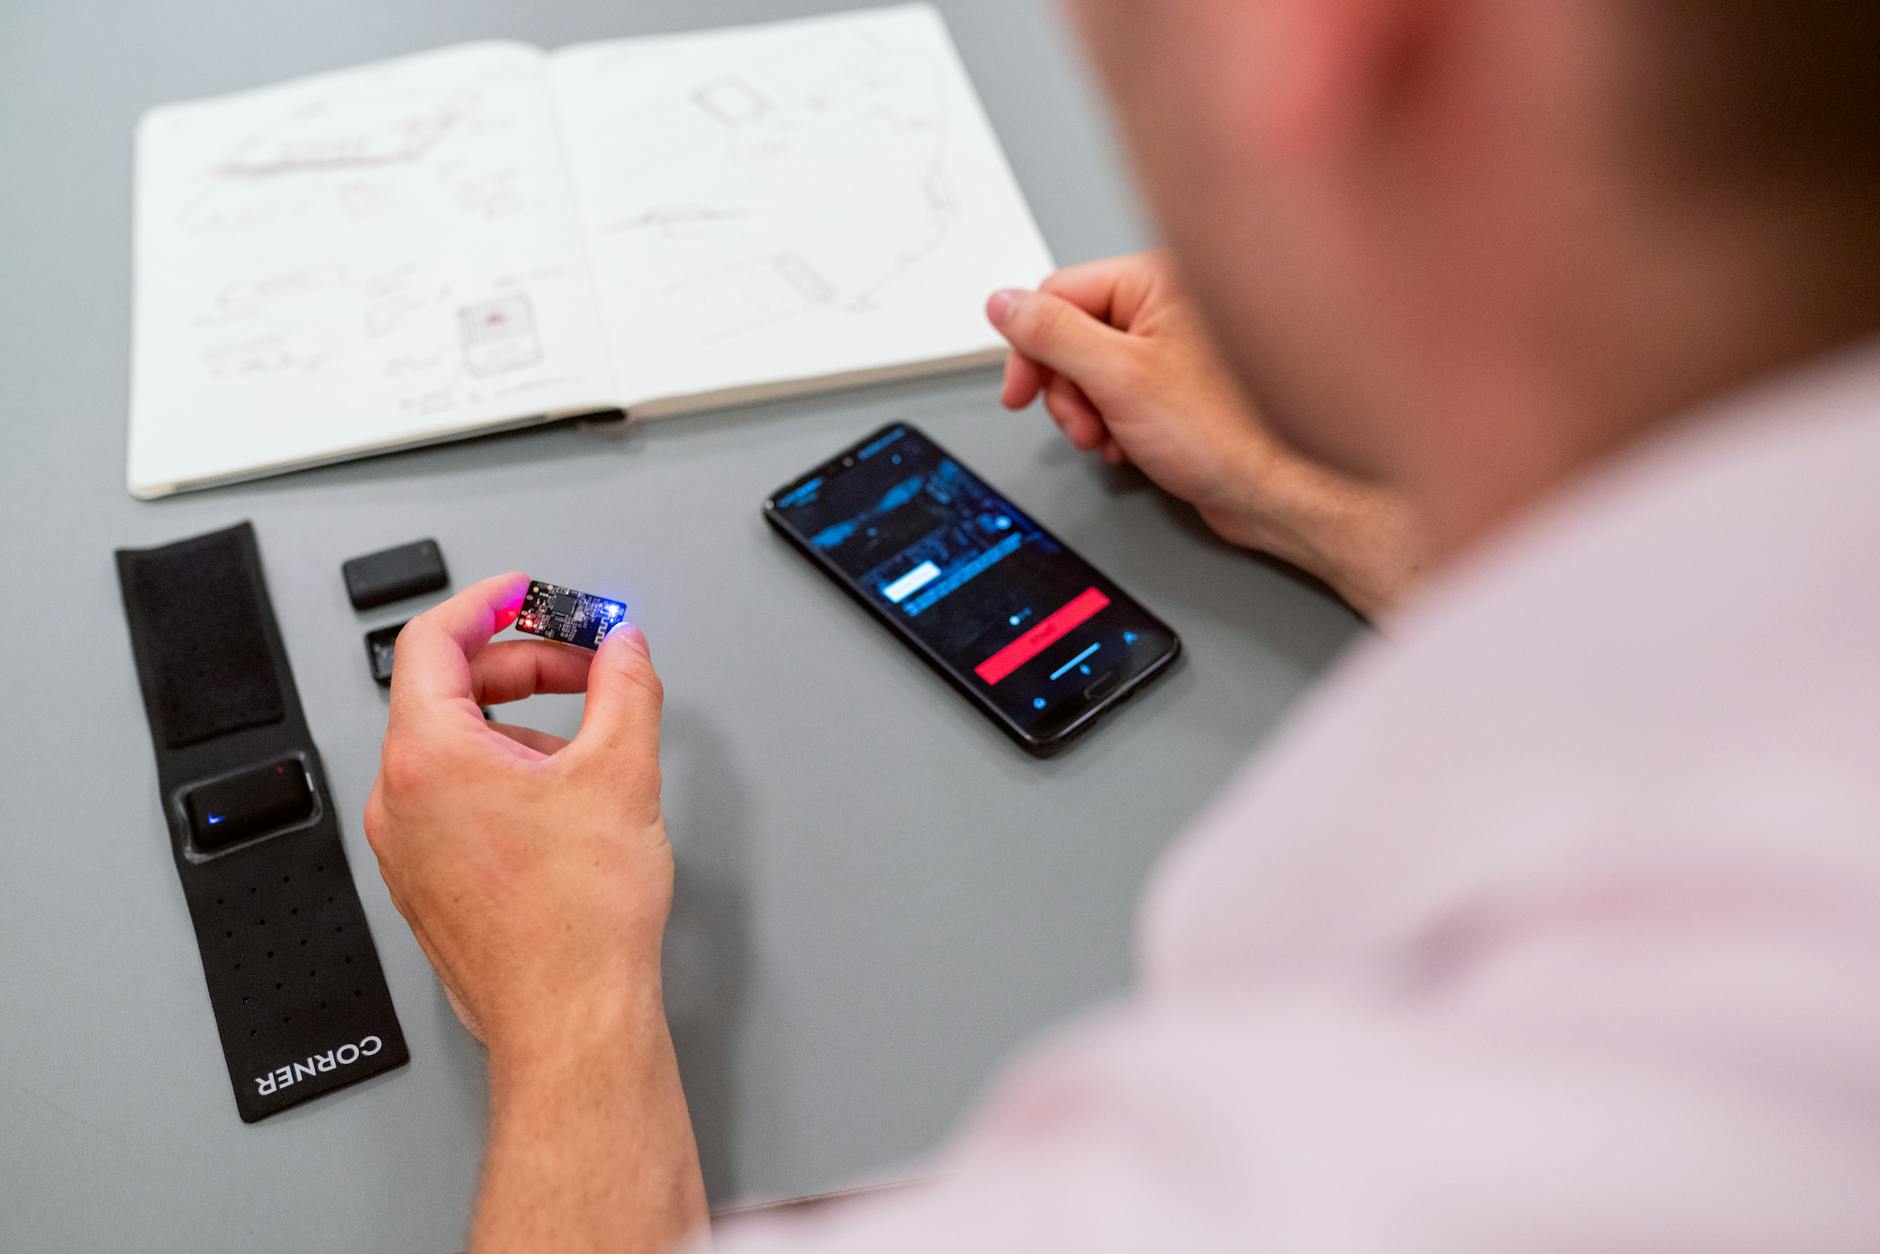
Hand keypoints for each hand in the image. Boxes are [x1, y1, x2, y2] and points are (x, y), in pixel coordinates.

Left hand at [363, 572, 670, 1059]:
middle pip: (447, 691)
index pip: (433, 640)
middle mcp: (399, 800)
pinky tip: (567, 804)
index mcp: (428, 758)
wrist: (571, 1020)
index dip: (489, 603)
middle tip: (588, 665)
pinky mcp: (428, 884)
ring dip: (522, 726)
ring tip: (592, 749)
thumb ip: (624, 687)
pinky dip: (507, 776)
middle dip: (523, 666)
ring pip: (455, 749)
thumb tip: (622, 648)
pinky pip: (455, 800)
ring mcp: (406, 848)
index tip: (528, 594)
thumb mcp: (622, 772)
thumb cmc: (578, 922)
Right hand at [987, 251, 1428, 617]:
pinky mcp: (1176, 390)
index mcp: (1158, 280)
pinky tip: (1132, 448)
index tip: (1019, 391)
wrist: (1279, 493)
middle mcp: (1169, 306)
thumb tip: (1003, 303)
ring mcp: (1173, 350)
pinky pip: (1118, 399)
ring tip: (1112, 440)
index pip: (1061, 294)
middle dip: (1066, 389)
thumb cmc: (1229, 432)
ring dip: (1088, 414)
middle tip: (1082, 425)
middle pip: (1073, 336)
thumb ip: (1052, 334)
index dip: (1031, 346)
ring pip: (1092, 373)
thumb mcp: (1117, 376)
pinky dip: (1113, 427)